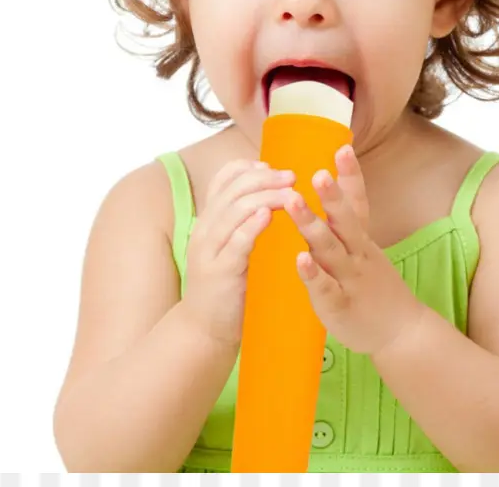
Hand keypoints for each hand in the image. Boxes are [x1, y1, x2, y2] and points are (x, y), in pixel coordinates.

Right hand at [182, 159, 295, 347]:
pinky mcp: (220, 272)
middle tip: (293, 177)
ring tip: (291, 192)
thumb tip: (271, 199)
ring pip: (236, 209)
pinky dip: (251, 226)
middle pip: (234, 188)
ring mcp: (210, 250)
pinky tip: (268, 216)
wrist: (204, 331)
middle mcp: (206, 228)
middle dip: (266, 178)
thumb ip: (243, 223)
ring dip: (266, 196)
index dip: (250, 167)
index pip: (224, 178)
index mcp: (210, 219)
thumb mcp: (230, 247)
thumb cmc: (226, 287)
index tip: (274, 167)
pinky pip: (235, 242)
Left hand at [287, 144, 425, 356]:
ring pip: (330, 248)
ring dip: (311, 225)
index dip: (350, 176)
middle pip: (344, 220)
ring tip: (293, 202)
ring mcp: (350, 278)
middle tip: (315, 172)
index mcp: (361, 239)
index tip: (342, 147)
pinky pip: (325, 287)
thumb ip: (343, 226)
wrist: (401, 333)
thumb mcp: (364, 250)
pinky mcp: (340, 304)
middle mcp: (358, 254)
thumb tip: (324, 194)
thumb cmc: (375, 287)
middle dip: (330, 195)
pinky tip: (298, 260)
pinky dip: (312, 273)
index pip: (358, 202)